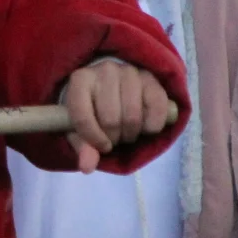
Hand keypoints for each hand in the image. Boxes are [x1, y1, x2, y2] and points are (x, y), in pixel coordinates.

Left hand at [61, 58, 175, 172]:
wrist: (114, 87)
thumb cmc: (94, 110)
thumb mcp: (81, 129)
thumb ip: (83, 147)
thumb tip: (88, 167)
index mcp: (80, 81)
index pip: (82, 116)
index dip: (93, 139)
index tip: (102, 145)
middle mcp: (105, 70)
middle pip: (111, 119)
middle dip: (114, 138)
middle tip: (115, 137)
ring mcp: (129, 72)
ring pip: (133, 116)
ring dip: (132, 133)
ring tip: (128, 131)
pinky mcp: (152, 78)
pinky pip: (157, 109)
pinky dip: (152, 126)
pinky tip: (146, 126)